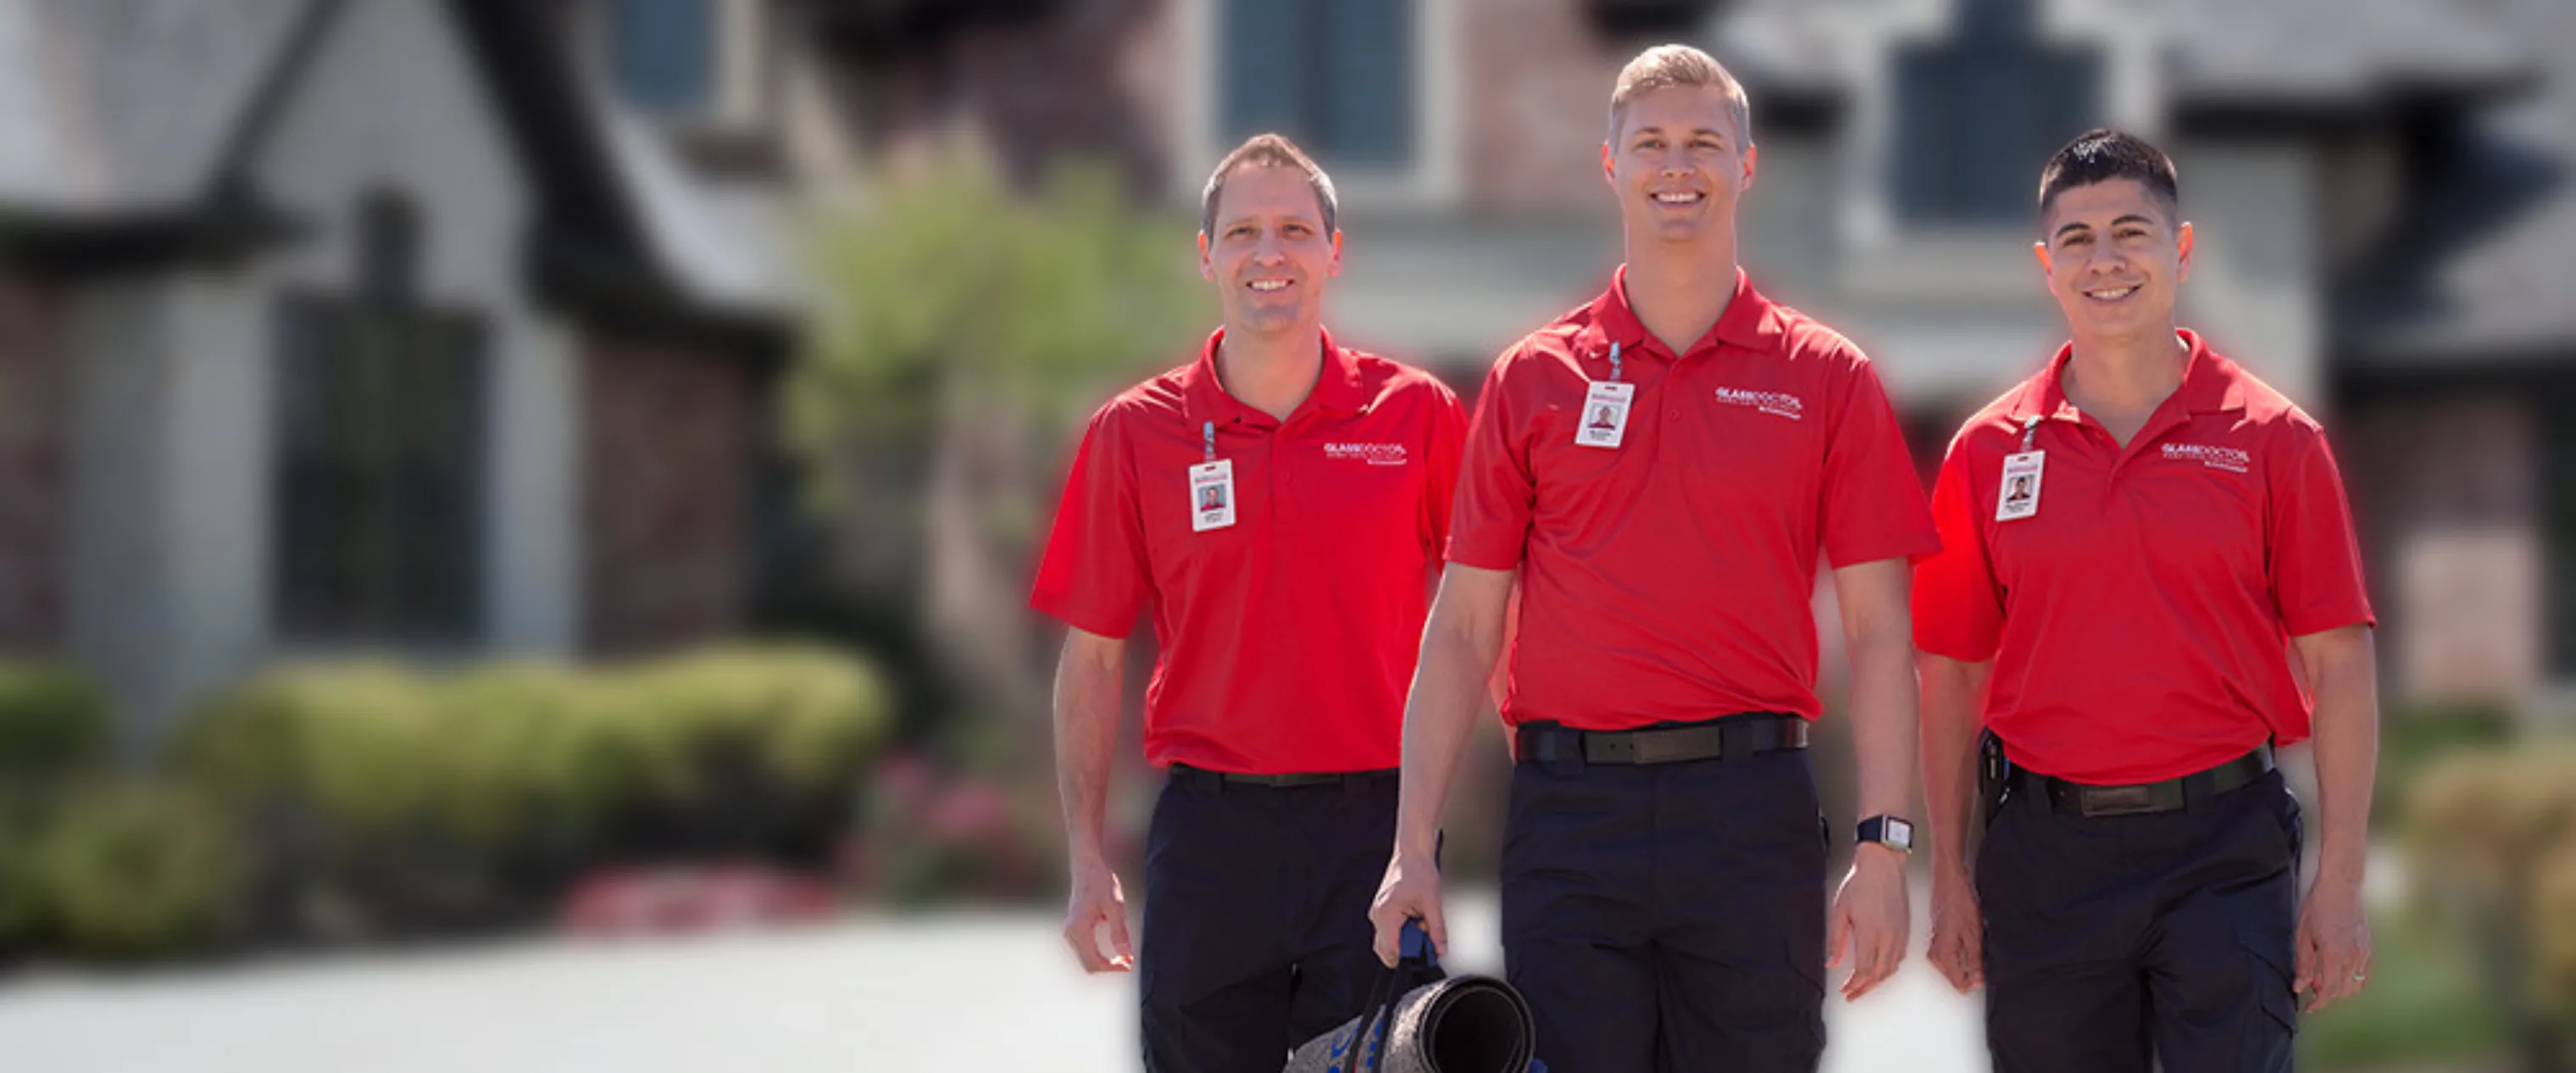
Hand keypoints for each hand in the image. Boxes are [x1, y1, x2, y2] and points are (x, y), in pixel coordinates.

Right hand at [1061, 855, 1134, 972]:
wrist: (1087, 866)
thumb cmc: (1101, 882)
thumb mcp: (1115, 905)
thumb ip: (1119, 931)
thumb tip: (1126, 955)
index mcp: (1078, 929)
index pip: (1094, 962)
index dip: (1112, 967)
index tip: (1130, 964)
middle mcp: (1070, 933)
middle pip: (1088, 965)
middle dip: (1109, 967)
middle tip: (1130, 962)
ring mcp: (1070, 932)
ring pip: (1086, 959)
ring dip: (1105, 962)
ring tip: (1125, 956)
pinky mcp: (1073, 929)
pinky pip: (1086, 950)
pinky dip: (1100, 954)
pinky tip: (1116, 949)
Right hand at [1368, 849, 1447, 965]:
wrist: (1411, 852)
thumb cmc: (1418, 870)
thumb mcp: (1433, 903)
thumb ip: (1437, 930)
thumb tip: (1440, 950)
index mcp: (1386, 914)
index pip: (1393, 950)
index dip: (1411, 956)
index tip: (1426, 951)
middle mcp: (1377, 915)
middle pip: (1387, 950)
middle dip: (1407, 949)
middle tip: (1424, 935)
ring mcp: (1378, 913)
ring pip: (1388, 941)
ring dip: (1406, 939)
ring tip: (1420, 923)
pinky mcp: (1382, 911)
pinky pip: (1390, 931)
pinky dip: (1403, 931)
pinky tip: (1415, 919)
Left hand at [1828, 845, 1909, 1000]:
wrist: (1883, 865)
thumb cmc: (1860, 884)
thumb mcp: (1840, 911)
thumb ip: (1836, 941)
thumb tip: (1831, 964)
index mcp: (1870, 934)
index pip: (1864, 972)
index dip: (1854, 985)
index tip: (1844, 990)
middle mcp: (1888, 938)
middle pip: (1879, 975)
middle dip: (1864, 989)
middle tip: (1852, 995)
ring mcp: (1900, 934)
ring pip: (1891, 969)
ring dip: (1877, 981)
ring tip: (1863, 986)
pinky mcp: (1906, 930)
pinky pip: (1899, 958)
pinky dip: (1888, 969)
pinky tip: (1879, 969)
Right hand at [1926, 864, 1982, 993]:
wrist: (1949, 883)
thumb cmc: (1960, 903)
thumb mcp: (1974, 937)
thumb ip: (1975, 963)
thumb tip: (1977, 982)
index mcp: (1943, 956)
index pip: (1959, 984)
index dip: (1975, 979)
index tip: (1984, 969)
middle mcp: (1934, 955)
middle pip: (1955, 977)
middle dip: (1971, 971)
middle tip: (1980, 952)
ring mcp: (1934, 948)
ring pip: (1953, 968)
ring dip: (1966, 961)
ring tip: (1974, 943)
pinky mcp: (1937, 941)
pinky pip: (1950, 958)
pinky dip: (1962, 954)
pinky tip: (1968, 940)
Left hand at [2294, 879, 2370, 1011]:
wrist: (2342, 887)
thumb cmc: (2318, 906)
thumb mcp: (2302, 934)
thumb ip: (2302, 963)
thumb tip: (2300, 987)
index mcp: (2334, 954)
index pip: (2329, 990)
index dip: (2318, 1003)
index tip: (2309, 1008)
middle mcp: (2353, 957)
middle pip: (2342, 991)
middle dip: (2325, 995)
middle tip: (2310, 985)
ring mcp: (2364, 953)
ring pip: (2354, 986)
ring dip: (2338, 989)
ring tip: (2321, 977)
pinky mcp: (2368, 949)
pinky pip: (2363, 975)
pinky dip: (2352, 982)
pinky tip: (2338, 974)